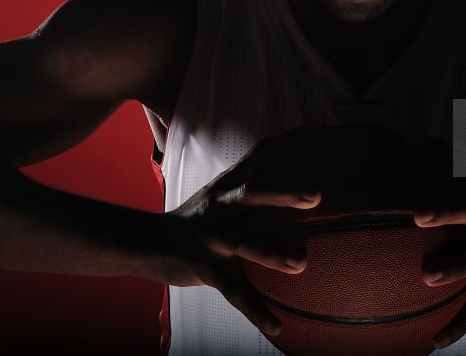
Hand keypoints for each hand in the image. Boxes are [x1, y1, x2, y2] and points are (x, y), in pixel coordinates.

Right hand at [157, 140, 322, 336]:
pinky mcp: (203, 267)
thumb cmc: (197, 217)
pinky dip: (255, 310)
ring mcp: (212, 238)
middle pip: (253, 195)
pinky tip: (277, 324)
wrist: (147, 242)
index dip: (287, 150)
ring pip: (243, 243)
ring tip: (301, 264)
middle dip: (284, 193)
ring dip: (271, 254)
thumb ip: (251, 176)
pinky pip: (233, 291)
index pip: (259, 165)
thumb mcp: (220, 190)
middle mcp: (222, 208)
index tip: (317, 140)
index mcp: (229, 189)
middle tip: (316, 195)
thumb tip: (284, 154)